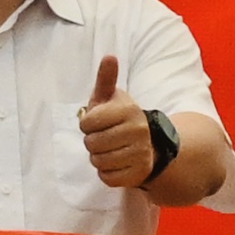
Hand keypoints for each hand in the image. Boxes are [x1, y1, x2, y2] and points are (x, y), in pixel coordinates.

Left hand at [76, 56, 160, 195]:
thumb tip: (109, 57)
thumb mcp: (111, 97)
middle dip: (92, 142)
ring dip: (98, 158)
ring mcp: (140, 154)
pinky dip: (106, 172)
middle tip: (103, 137)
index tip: (96, 122)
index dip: (86, 124)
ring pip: (98, 161)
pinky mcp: (139, 173)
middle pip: (91, 144)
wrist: (148, 144)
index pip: (87, 123)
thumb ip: (106, 79)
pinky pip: (107, 178)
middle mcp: (138, 131)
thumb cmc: (119, 118)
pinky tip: (115, 163)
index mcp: (128, 110)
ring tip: (110, 149)